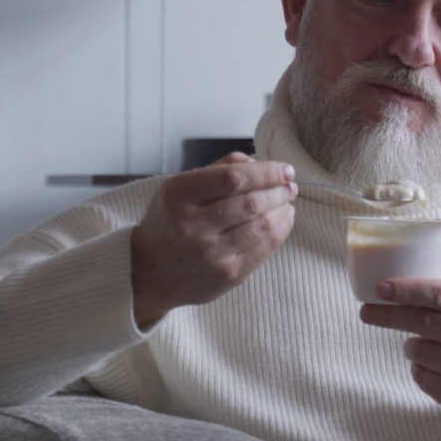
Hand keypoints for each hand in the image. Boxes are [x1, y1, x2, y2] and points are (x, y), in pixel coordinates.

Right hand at [131, 152, 296, 326]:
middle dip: (279, 190)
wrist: (149, 272)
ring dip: (283, 210)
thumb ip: (219, 170)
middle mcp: (191, 227)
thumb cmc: (171, 220)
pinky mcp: (227, 275)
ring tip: (287, 200)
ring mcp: (209, 255)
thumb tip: (261, 164)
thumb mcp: (180, 187)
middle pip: (252, 203)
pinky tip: (284, 219)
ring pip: (263, 227)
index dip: (266, 172)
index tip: (285, 169)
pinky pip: (265, 250)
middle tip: (291, 185)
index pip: (233, 178)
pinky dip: (281, 230)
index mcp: (177, 196)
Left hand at [360, 278, 440, 435]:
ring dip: (412, 346)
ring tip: (425, 347)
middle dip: (389, 315)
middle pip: (423, 321)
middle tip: (367, 312)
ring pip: (419, 349)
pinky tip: (435, 368)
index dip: (408, 289)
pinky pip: (421, 376)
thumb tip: (396, 290)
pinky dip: (419, 369)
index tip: (381, 288)